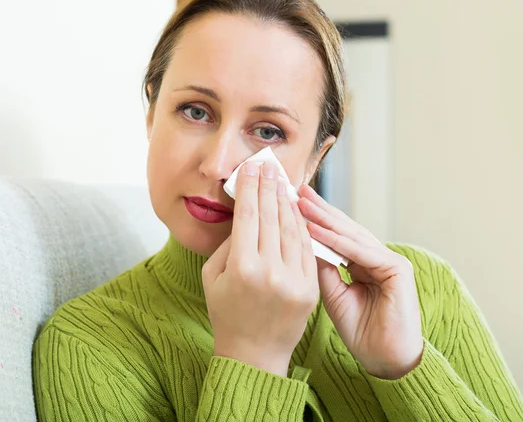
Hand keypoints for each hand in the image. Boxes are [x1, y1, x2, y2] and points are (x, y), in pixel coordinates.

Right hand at [202, 161, 319, 376]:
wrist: (254, 354)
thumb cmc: (226, 313)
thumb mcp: (212, 276)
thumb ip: (228, 244)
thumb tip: (246, 214)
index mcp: (241, 267)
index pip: (248, 215)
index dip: (250, 188)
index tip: (251, 168)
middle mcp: (269, 271)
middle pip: (272, 217)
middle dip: (269, 188)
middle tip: (268, 167)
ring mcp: (293, 280)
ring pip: (293, 229)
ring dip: (287, 203)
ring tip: (282, 184)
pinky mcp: (310, 288)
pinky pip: (307, 248)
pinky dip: (302, 227)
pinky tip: (296, 211)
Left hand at [297, 183, 423, 379]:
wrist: (386, 360)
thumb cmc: (361, 331)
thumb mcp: (333, 293)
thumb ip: (323, 266)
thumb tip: (302, 240)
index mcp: (364, 262)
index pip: (337, 234)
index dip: (314, 219)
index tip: (290, 203)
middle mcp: (378, 256)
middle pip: (344, 228)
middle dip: (319, 210)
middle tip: (296, 190)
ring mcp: (390, 260)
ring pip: (351, 235)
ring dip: (324, 219)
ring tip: (301, 203)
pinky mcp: (398, 269)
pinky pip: (361, 251)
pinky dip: (337, 241)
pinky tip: (315, 229)